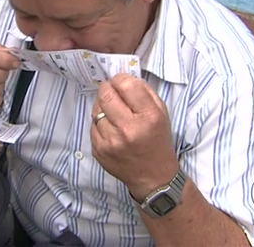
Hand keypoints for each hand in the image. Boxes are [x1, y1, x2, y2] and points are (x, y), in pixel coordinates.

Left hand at [90, 74, 178, 200]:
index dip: (121, 79)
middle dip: (108, 88)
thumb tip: (123, 78)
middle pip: (106, 94)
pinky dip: (99, 121)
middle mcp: (128, 129)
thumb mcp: (161, 113)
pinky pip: (92, 125)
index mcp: (148, 117)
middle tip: (112, 91)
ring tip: (112, 111)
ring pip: (96, 109)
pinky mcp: (99, 150)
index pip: (126, 85)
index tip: (121, 83)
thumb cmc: (158, 140)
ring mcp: (111, 141)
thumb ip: (144, 92)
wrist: (152, 176)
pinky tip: (109, 126)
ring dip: (102, 105)